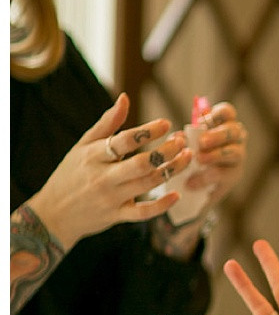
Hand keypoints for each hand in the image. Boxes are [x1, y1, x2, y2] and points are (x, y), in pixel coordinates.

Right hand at [27, 93, 192, 251]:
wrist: (55, 213)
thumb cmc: (71, 174)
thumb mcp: (83, 146)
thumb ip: (107, 124)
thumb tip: (125, 98)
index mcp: (94, 156)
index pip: (125, 141)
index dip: (148, 131)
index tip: (166, 123)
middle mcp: (103, 177)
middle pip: (141, 163)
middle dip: (165, 151)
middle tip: (181, 141)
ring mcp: (111, 198)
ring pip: (147, 184)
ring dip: (171, 170)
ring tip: (187, 157)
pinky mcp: (117, 216)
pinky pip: (142, 213)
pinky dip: (161, 205)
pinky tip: (177, 194)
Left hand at [184, 100, 246, 207]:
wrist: (197, 188)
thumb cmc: (193, 156)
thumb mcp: (187, 145)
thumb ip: (185, 140)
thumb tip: (178, 137)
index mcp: (224, 124)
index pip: (227, 113)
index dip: (218, 113)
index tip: (203, 118)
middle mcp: (236, 138)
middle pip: (233, 131)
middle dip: (218, 135)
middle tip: (202, 142)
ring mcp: (238, 157)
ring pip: (234, 152)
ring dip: (216, 155)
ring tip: (199, 160)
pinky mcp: (234, 176)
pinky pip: (224, 174)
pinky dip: (206, 177)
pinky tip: (192, 182)